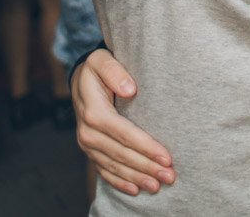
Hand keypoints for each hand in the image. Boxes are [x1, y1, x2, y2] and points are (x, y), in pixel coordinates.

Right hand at [73, 49, 174, 194]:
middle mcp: (87, 132)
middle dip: (146, 167)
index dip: (145, 147)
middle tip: (169, 176)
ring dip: (136, 178)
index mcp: (93, 112)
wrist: (80, 79)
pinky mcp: (90, 151)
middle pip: (121, 154)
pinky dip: (120, 182)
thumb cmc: (97, 68)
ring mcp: (87, 144)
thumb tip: (129, 89)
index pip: (123, 133)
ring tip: (157, 186)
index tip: (166, 156)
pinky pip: (104, 170)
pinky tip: (135, 189)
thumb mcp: (102, 60)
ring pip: (114, 166)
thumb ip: (114, 71)